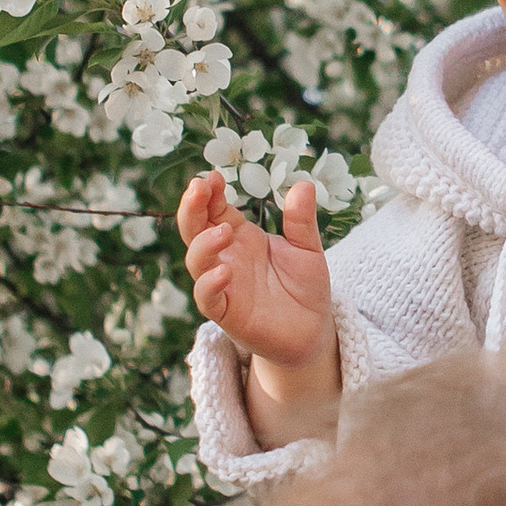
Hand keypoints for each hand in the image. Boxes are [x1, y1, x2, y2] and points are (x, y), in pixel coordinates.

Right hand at [178, 172, 340, 445]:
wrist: (313, 331)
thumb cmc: (305, 287)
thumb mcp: (308, 248)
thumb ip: (301, 220)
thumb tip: (304, 183)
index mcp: (240, 237)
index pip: (214, 209)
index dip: (208, 192)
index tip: (212, 175)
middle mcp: (225, 257)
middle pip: (194, 229)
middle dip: (192, 208)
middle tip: (199, 187)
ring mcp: (222, 285)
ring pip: (196, 261)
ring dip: (204, 244)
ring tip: (225, 231)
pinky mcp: (226, 313)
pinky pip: (207, 298)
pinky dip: (209, 285)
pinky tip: (223, 271)